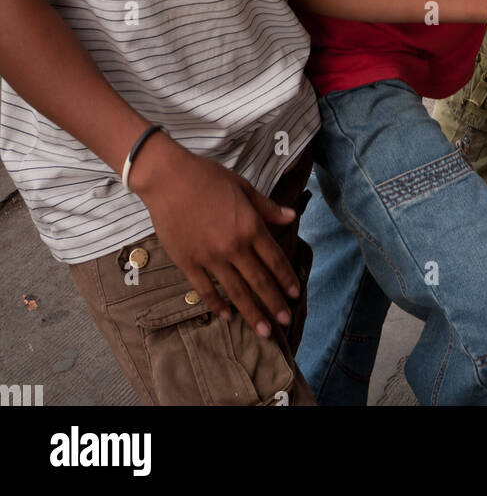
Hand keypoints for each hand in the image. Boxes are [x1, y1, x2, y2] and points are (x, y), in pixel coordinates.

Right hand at [134, 136, 299, 337]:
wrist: (169, 179)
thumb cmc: (208, 177)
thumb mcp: (243, 187)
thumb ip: (267, 208)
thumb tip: (292, 217)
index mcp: (250, 226)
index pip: (274, 259)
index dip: (287, 279)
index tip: (295, 295)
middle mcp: (233, 246)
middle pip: (259, 281)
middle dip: (275, 304)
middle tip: (285, 321)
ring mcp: (210, 257)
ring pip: (236, 291)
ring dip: (252, 313)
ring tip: (264, 331)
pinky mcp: (188, 263)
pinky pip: (205, 290)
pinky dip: (217, 304)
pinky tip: (226, 315)